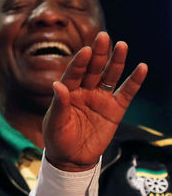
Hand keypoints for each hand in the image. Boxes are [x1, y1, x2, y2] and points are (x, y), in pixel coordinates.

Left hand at [43, 31, 146, 171]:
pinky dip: (134, 81)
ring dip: (116, 61)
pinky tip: (141, 68)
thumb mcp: (55, 123)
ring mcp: (100, 98)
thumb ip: (59, 104)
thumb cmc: (58, 138)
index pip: (74, 72)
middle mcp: (84, 90)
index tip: (85, 50)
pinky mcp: (115, 110)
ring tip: (122, 45)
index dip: (79, 62)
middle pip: (93, 68)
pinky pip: (126, 93)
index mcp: (67, 91)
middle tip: (103, 36)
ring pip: (110, 76)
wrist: (72, 159)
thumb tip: (57, 85)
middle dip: (98, 53)